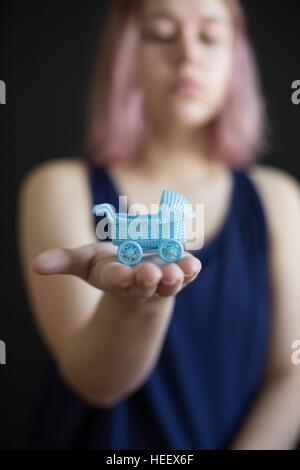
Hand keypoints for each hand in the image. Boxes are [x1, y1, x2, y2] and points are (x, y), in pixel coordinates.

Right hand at [31, 241, 201, 300]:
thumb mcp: (86, 262)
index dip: (117, 276)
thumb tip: (36, 266)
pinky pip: (187, 274)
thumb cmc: (111, 267)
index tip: (121, 273)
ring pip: (169, 283)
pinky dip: (191, 271)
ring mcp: (161, 281)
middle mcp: (139, 282)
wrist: (139, 281)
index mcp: (114, 278)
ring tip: (177, 271)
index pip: (114, 279)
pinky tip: (194, 265)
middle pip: (143, 283)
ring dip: (174, 278)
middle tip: (151, 274)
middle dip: (147, 279)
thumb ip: (64, 262)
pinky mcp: (179, 274)